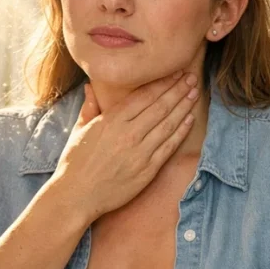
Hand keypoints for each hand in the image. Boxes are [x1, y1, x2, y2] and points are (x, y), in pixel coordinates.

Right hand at [51, 72, 199, 220]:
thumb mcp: (79, 130)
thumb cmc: (75, 163)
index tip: (175, 73)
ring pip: (168, 124)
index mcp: (111, 120)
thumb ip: (90, 107)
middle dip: (178, 90)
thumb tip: (91, 86)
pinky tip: (190, 119)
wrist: (76, 195)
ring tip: (194, 93)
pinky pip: (169, 147)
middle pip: (160, 106)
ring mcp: (140, 152)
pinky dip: (181, 132)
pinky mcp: (147, 170)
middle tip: (191, 78)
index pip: (144, 96)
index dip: (163, 83)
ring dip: (184, 107)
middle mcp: (128, 133)